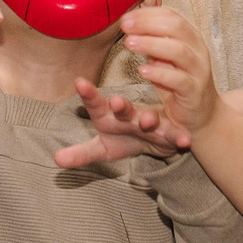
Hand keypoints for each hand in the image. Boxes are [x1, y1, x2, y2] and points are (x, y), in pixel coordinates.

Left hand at [53, 78, 190, 167]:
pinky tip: (186, 141)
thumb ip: (80, 153)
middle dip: (121, 106)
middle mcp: (131, 115)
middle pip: (124, 110)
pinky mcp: (170, 133)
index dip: (88, 95)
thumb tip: (56, 160)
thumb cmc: (123, 138)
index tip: (79, 82)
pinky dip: (181, 137)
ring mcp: (152, 122)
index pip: (96, 105)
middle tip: (115, 102)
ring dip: (151, 118)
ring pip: (152, 119)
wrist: (155, 140)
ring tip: (149, 120)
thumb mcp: (102, 149)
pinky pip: (176, 135)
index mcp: (110, 116)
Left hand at [117, 6, 222, 135]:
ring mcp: (198, 70)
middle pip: (176, 27)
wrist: (202, 113)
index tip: (126, 17)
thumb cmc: (179, 80)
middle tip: (125, 27)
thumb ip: (154, 37)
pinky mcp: (194, 91)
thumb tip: (134, 16)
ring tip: (129, 44)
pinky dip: (160, 73)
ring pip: (178, 51)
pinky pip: (179, 79)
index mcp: (191, 37)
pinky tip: (143, 70)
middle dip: (148, 24)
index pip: (171, 16)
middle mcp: (197, 50)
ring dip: (151, 45)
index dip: (148, 14)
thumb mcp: (165, 56)